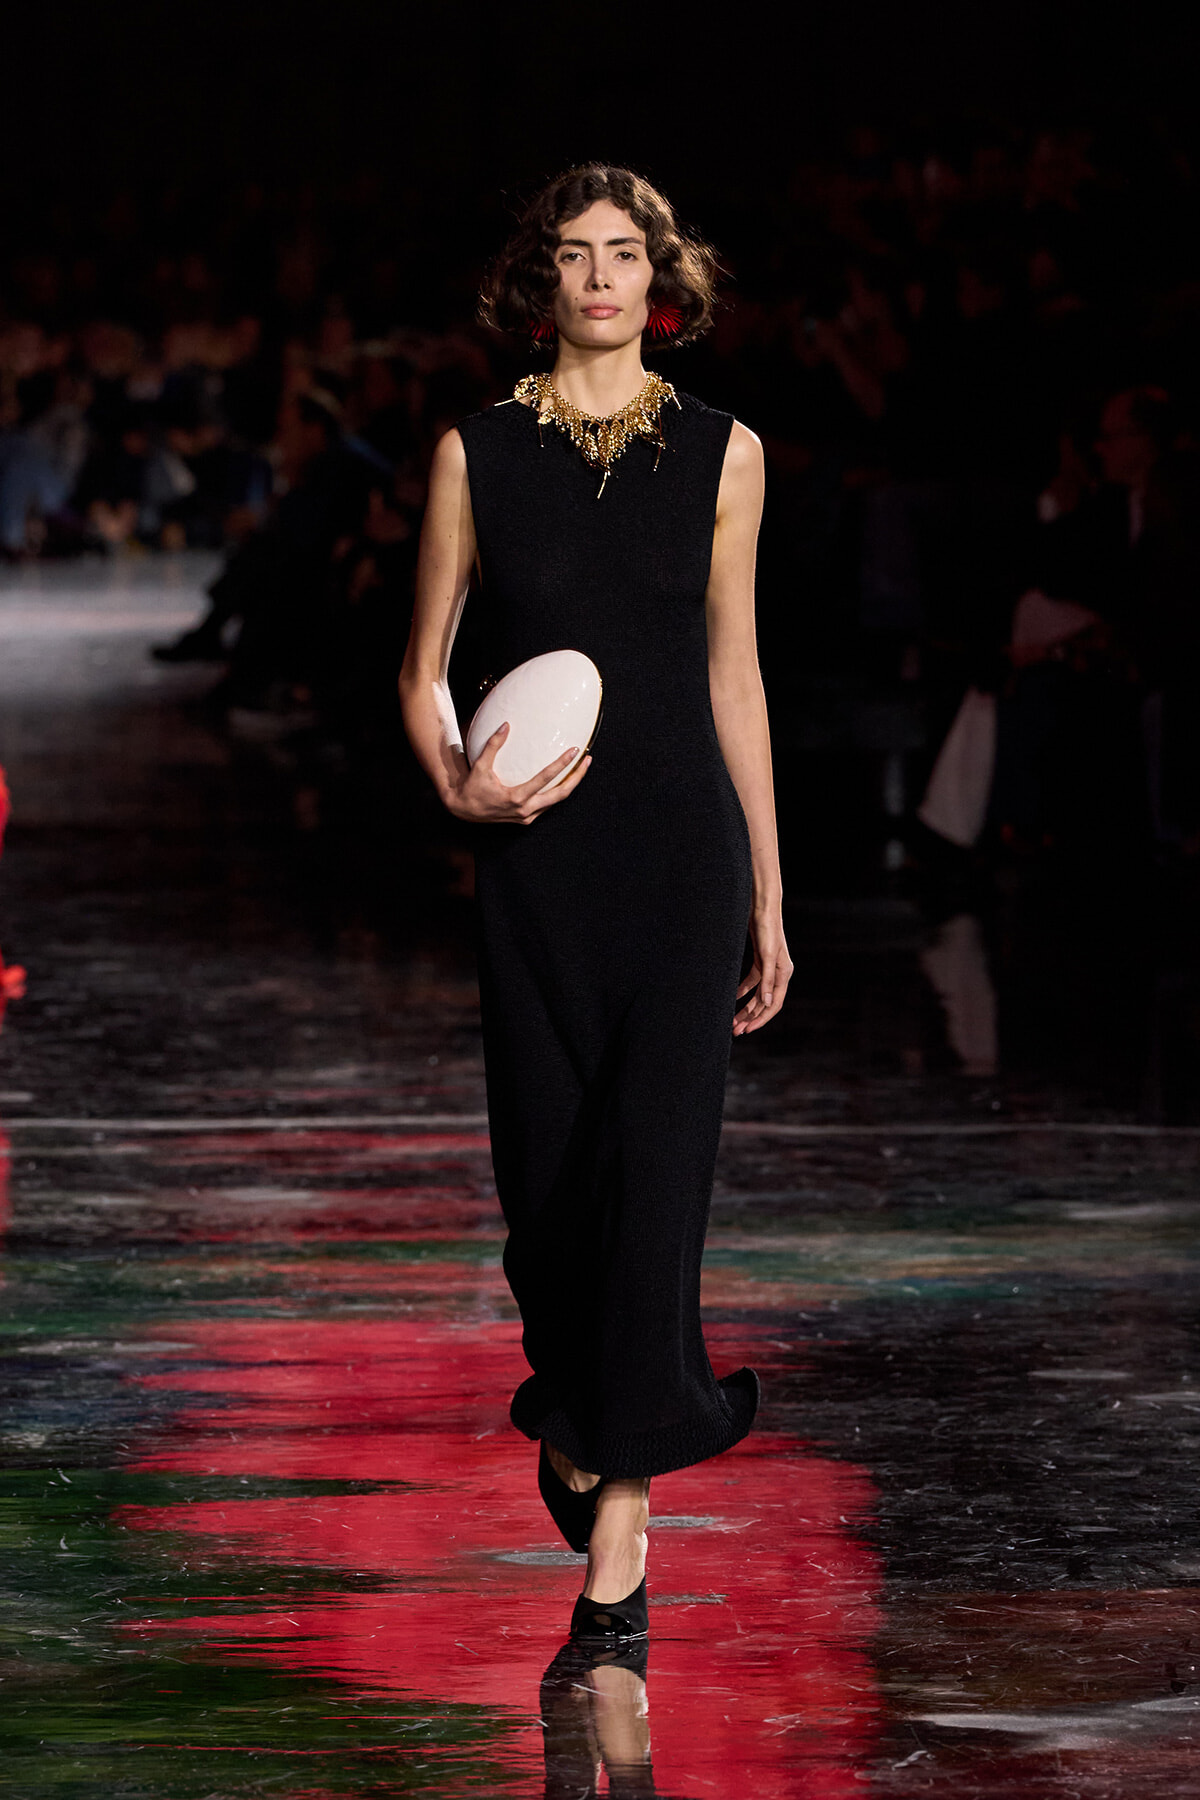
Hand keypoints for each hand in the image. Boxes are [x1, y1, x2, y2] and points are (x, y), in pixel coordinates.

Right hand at [446, 721, 590, 823]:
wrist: (463, 810)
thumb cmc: (472, 787)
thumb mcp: (480, 766)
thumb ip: (493, 745)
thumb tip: (506, 725)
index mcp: (516, 798)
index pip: (545, 779)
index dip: (562, 764)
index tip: (575, 751)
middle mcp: (525, 810)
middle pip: (560, 795)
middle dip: (577, 778)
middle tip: (588, 761)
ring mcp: (527, 817)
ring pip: (556, 802)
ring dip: (570, 786)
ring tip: (581, 769)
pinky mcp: (526, 820)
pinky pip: (547, 806)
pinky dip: (556, 793)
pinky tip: (564, 780)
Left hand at [733, 903, 792, 1034]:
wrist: (763, 908)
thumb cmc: (768, 930)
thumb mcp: (766, 956)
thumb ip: (767, 981)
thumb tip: (766, 1004)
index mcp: (783, 974)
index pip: (773, 1004)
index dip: (760, 1019)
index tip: (747, 1029)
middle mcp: (778, 974)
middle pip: (764, 1003)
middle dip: (751, 1018)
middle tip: (736, 1031)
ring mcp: (769, 968)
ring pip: (757, 995)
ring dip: (746, 1008)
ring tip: (733, 1020)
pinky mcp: (760, 962)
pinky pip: (752, 982)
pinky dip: (743, 991)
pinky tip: (733, 998)